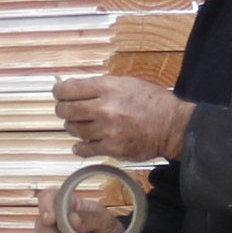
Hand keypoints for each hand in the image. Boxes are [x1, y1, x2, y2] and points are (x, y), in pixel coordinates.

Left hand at [54, 71, 190, 160]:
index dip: (59, 92)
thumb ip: (101, 86)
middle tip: (67, 111)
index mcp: (107, 88)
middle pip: (66, 110)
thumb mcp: (127, 83)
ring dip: (74, 127)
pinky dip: (80, 147)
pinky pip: (84, 149)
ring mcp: (107, 130)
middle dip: (63, 110)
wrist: (172, 126)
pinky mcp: (111, 148)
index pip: (68, 89)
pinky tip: (83, 144)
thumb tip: (77, 88)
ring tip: (82, 126)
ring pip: (74, 130)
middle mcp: (104, 108)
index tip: (60, 94)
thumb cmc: (153, 102)